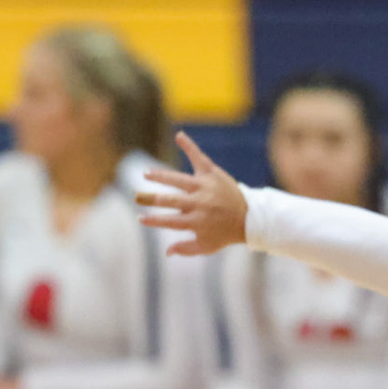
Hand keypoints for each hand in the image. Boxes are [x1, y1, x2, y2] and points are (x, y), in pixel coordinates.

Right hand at [137, 132, 249, 255]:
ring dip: (161, 176)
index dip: (153, 220)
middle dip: (153, 198)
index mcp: (196, 221)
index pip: (169, 221)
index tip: (141, 218)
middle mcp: (199, 203)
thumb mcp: (206, 246)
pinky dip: (189, 146)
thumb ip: (185, 249)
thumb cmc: (224, 234)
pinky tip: (179, 135)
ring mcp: (205, 187)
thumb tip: (166, 252)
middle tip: (138, 195)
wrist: (249, 217)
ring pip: (179, 180)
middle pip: (171, 200)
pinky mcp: (212, 174)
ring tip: (147, 173)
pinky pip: (199, 158)